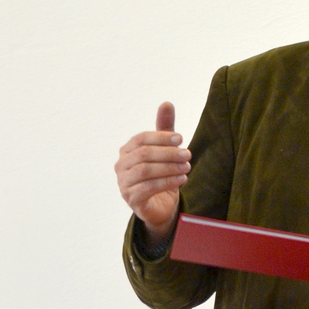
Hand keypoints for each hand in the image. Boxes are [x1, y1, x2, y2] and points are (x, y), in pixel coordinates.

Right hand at [115, 102, 190, 244]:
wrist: (160, 206)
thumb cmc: (161, 174)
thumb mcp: (165, 150)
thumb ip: (165, 129)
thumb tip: (166, 103)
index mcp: (127, 151)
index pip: (141, 138)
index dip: (161, 137)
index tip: (181, 138)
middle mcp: (121, 166)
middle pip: (144, 154)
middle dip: (168, 153)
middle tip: (188, 154)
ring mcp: (123, 183)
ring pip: (145, 171)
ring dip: (169, 167)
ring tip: (187, 167)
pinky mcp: (131, 199)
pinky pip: (148, 188)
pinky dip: (167, 182)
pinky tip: (182, 179)